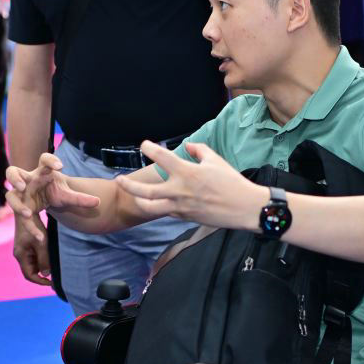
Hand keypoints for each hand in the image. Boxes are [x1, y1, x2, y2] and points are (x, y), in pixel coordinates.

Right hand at [5, 151, 99, 224]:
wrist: (44, 198)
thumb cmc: (53, 191)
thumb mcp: (67, 194)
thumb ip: (81, 198)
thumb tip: (98, 202)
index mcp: (41, 172)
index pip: (43, 159)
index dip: (50, 160)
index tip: (61, 166)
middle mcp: (28, 181)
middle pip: (12, 172)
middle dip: (14, 178)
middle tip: (22, 185)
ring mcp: (21, 194)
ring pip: (10, 196)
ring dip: (16, 205)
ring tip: (29, 214)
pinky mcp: (21, 208)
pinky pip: (21, 217)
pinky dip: (30, 226)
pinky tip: (40, 236)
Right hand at [12, 212, 53, 286]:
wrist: (27, 210)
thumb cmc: (34, 226)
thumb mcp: (41, 244)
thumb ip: (44, 260)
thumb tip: (46, 274)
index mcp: (20, 255)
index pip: (29, 275)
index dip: (40, 281)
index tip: (52, 283)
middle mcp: (20, 254)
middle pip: (31, 271)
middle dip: (42, 275)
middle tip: (56, 277)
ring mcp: (22, 250)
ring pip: (33, 264)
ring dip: (43, 267)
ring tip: (55, 266)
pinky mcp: (26, 246)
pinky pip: (34, 257)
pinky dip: (42, 260)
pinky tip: (51, 257)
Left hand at [116, 141, 265, 229]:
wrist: (244, 207)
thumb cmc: (232, 182)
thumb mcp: (215, 160)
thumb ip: (198, 151)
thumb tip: (186, 147)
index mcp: (187, 172)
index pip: (161, 157)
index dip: (149, 149)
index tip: (144, 145)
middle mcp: (180, 190)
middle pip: (146, 190)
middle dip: (129, 185)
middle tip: (118, 180)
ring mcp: (181, 206)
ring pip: (152, 207)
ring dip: (140, 201)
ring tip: (135, 196)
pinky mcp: (186, 217)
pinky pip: (167, 212)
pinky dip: (160, 207)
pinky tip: (158, 202)